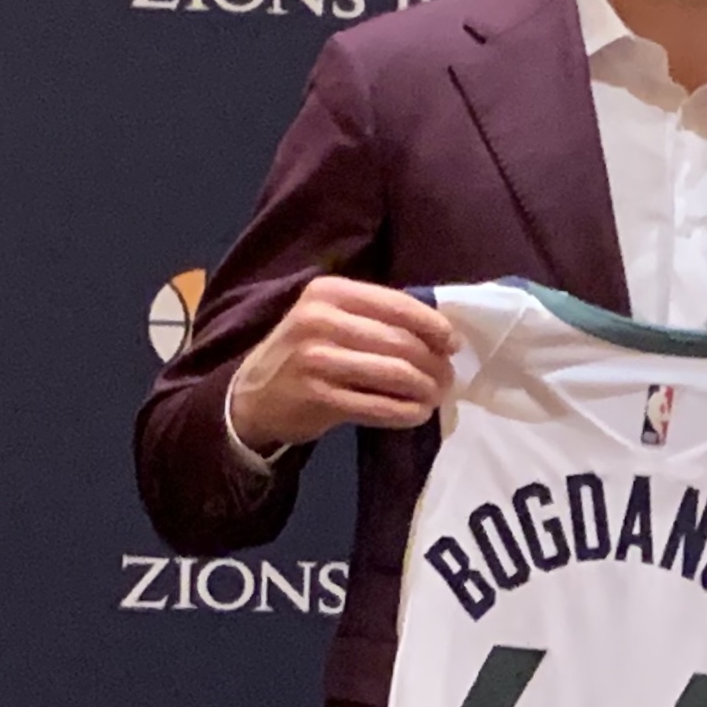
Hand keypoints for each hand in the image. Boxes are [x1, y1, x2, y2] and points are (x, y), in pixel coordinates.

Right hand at [228, 275, 459, 450]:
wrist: (253, 396)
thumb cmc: (304, 353)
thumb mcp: (328, 318)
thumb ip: (374, 317)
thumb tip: (440, 333)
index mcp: (329, 292)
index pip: (397, 304)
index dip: (433, 326)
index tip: (453, 344)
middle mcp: (320, 320)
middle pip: (401, 341)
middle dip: (434, 363)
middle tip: (447, 379)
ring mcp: (317, 359)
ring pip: (395, 374)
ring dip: (425, 389)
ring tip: (434, 396)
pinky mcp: (318, 397)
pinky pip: (378, 406)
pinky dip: (405, 412)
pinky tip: (416, 414)